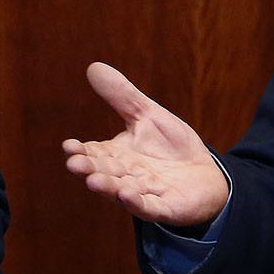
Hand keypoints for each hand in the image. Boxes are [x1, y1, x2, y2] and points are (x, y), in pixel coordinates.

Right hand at [61, 62, 229, 228]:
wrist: (205, 176)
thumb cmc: (171, 147)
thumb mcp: (148, 115)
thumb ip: (122, 96)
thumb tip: (93, 66)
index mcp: (118, 155)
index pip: (95, 152)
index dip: (81, 151)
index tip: (68, 146)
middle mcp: (127, 176)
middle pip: (105, 172)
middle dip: (90, 169)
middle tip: (74, 164)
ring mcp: (145, 193)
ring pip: (122, 191)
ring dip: (108, 188)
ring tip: (93, 181)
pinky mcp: (166, 208)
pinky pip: (149, 207)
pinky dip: (137, 203)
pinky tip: (126, 196)